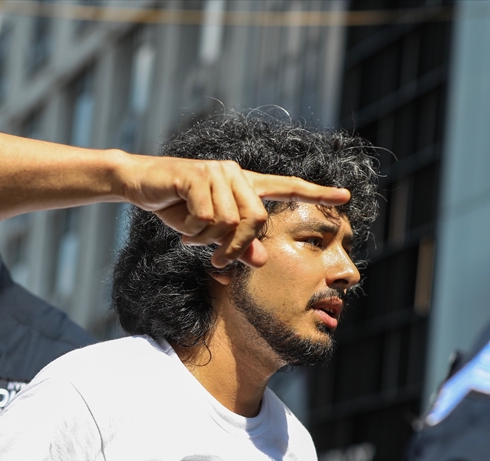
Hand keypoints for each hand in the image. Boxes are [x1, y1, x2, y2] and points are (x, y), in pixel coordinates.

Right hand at [116, 154, 350, 268]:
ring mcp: (217, 171)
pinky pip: (207, 216)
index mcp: (245, 184)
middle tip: (216, 260)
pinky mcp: (196, 175)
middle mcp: (236, 173)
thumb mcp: (209, 233)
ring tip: (190, 234)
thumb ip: (236, 245)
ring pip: (228, 222)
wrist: (142, 184)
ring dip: (205, 238)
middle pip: (255, 220)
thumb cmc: (178, 207)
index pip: (287, 187)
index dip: (317, 192)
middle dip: (235, 247)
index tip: (346, 196)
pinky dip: (193, 229)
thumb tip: (260, 260)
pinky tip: (181, 222)